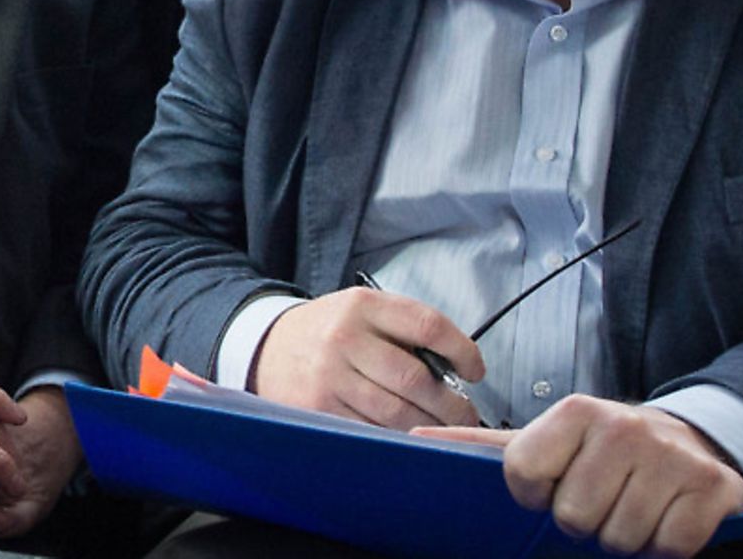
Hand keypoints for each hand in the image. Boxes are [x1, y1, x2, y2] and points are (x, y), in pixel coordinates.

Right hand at [254, 287, 483, 429]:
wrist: (266, 346)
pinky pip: (370, 429)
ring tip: (445, 428)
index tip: (475, 370)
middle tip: (467, 414)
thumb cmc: (328, 330)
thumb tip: (454, 368)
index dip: (462, 350)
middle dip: (452, 404)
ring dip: (430, 426)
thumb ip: (405, 329)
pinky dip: (397, 437)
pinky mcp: (319, 408)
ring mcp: (330, 376)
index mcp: (363, 306)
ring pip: (396, 411)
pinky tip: (410, 435)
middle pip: (416, 378)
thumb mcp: (362, 310)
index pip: (428, 325)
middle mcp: (345, 338)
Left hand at [420, 396, 742, 557]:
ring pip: (620, 538)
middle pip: (574, 517)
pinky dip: (664, 545)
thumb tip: (412, 442)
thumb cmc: (604, 448)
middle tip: (602, 498)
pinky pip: (670, 548)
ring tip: (632, 505)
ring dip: (625, 535)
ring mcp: (670, 456)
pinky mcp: (711, 488)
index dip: (535, 496)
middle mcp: (623, 426)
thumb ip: (482, 445)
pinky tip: (664, 516)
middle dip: (585, 521)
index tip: (554, 486)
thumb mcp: (546, 438)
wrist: (690, 443)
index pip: (524, 477)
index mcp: (575, 412)